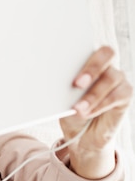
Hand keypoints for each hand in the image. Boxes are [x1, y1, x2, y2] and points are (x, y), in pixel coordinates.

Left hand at [59, 46, 132, 177]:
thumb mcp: (61, 101)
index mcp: (85, 60)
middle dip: (91, 68)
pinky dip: (100, 105)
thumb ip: (63, 89)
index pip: (87, 46)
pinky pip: (116, 95)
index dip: (79, 50)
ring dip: (92, 94)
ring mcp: (117, 78)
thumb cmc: (69, 111)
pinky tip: (88, 112)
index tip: (63, 61)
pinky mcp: (125, 94)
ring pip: (110, 78)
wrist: (81, 134)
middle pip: (106, 54)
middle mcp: (105, 65)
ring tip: (78, 108)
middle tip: (77, 83)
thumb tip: (56, 83)